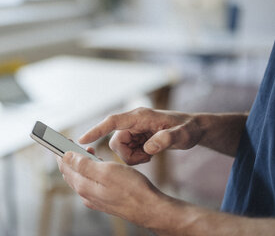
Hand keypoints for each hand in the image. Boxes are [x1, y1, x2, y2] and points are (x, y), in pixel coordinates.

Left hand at [56, 151, 166, 227]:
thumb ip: (83, 164)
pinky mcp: (103, 199)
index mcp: (83, 186)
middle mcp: (86, 194)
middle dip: (70, 157)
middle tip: (75, 143)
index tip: (61, 140)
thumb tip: (66, 156)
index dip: (60, 152)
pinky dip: (90, 171)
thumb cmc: (131, 188)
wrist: (149, 208)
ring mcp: (94, 198)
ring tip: (90, 151)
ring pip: (80, 177)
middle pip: (70, 172)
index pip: (64, 166)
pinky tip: (99, 166)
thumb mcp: (106, 171)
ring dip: (81, 163)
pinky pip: (90, 183)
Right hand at [79, 107, 202, 164]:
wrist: (193, 129)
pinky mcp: (136, 137)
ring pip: (120, 149)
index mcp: (140, 117)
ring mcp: (134, 130)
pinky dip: (136, 157)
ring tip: (151, 156)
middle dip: (127, 154)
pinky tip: (150, 154)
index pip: (112, 122)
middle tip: (147, 158)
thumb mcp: (183, 135)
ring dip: (133, 157)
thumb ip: (166, 139)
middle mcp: (133, 122)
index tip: (82, 140)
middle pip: (115, 141)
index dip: (96, 130)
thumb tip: (149, 147)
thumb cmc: (188, 129)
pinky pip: (127, 151)